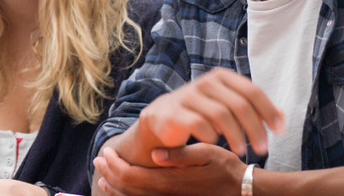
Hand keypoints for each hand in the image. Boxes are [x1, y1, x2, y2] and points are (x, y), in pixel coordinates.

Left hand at [94, 143, 244, 195]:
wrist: (244, 191)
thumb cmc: (226, 168)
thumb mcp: (207, 153)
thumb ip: (180, 155)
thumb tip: (155, 155)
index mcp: (171, 181)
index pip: (132, 175)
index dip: (115, 165)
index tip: (106, 152)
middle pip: (128, 190)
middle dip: (110, 175)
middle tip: (98, 161)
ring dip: (116, 189)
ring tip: (104, 178)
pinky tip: (123, 192)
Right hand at [135, 68, 284, 158]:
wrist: (160, 121)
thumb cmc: (198, 114)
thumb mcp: (226, 107)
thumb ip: (252, 109)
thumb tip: (282, 115)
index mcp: (220, 77)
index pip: (251, 91)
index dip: (269, 111)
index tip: (279, 131)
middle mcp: (204, 82)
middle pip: (239, 104)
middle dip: (255, 129)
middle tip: (264, 148)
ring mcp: (187, 96)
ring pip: (222, 115)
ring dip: (237, 136)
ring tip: (242, 151)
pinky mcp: (175, 113)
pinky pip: (201, 126)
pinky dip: (212, 137)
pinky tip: (215, 143)